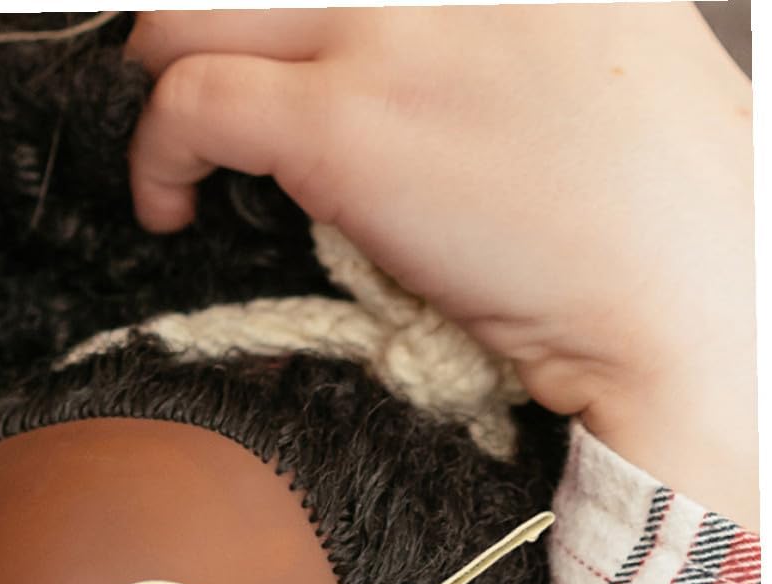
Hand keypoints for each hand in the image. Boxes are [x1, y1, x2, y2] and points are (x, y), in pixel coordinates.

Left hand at [127, 6, 755, 528]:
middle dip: (197, 26)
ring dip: (160, 78)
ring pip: (187, 9)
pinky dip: (156, 157)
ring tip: (183, 152)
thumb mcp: (588, 55)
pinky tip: (172, 208)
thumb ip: (489, 29)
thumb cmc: (649, 207)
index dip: (280, 13)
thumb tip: (400, 66)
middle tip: (198, 91)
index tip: (266, 54)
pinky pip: (188, 103)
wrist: (689, 294)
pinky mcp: (346, 126)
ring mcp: (390, 28)